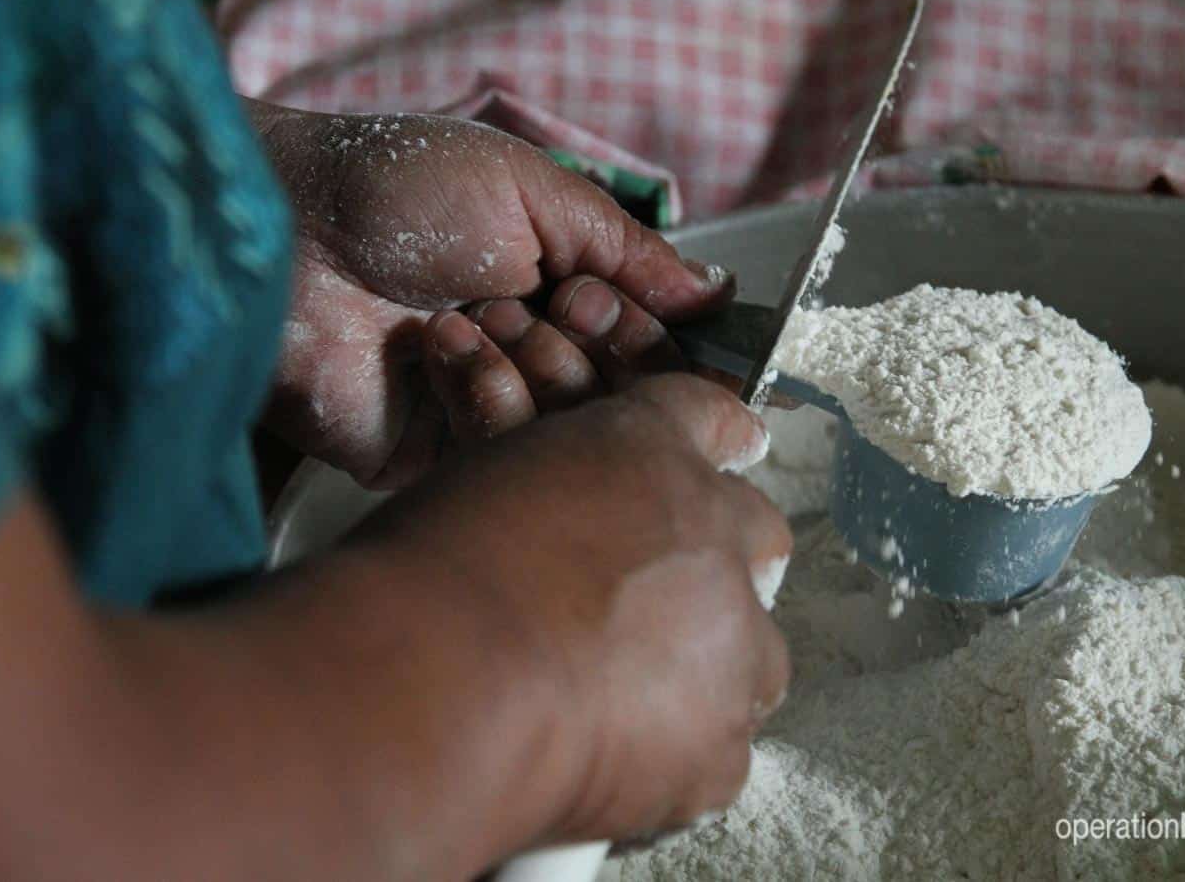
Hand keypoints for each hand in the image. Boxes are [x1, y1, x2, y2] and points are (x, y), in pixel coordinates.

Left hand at [253, 103, 734, 486]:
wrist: (288, 232)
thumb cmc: (400, 190)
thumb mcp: (532, 191)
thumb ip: (628, 249)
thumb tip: (716, 295)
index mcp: (559, 293)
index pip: (650, 346)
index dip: (644, 332)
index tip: (599, 297)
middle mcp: (533, 357)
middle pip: (626, 398)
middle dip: (596, 345)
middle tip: (548, 303)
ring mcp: (488, 412)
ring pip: (578, 435)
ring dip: (539, 365)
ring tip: (477, 315)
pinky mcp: (438, 461)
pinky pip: (510, 460)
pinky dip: (490, 398)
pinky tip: (441, 351)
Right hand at [356, 373, 791, 842]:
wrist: (432, 679)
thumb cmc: (426, 575)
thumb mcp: (486, 485)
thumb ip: (556, 496)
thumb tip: (566, 539)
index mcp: (647, 448)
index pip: (712, 419)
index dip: (718, 444)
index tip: (726, 459)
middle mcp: (711, 531)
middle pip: (757, 537)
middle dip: (720, 569)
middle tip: (655, 608)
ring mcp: (731, 641)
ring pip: (754, 655)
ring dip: (708, 673)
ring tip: (622, 705)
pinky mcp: (721, 745)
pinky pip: (719, 755)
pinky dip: (675, 763)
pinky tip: (608, 765)